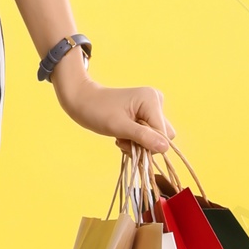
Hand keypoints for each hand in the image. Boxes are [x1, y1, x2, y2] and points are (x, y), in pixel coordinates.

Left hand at [52, 61, 173, 152]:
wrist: (83, 100)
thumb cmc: (97, 111)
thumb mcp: (118, 127)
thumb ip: (143, 137)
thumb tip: (165, 148)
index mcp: (151, 100)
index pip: (164, 133)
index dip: (150, 144)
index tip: (129, 144)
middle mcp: (156, 101)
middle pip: (163, 135)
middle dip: (143, 144)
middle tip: (122, 141)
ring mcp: (151, 107)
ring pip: (155, 137)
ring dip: (138, 143)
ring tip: (120, 137)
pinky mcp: (146, 113)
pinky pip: (149, 134)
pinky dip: (136, 140)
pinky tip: (122, 135)